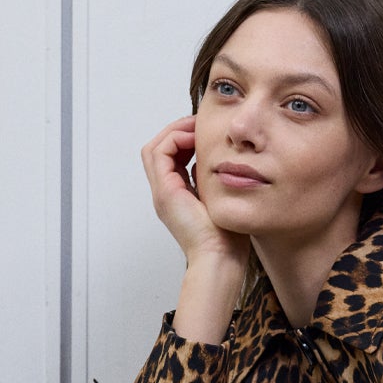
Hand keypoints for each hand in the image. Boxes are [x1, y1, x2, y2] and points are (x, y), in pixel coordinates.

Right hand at [140, 114, 249, 268]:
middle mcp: (166, 194)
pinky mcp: (166, 192)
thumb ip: (218, 183)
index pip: (171, 158)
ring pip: (154, 149)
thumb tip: (224, 163)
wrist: (220, 258)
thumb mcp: (223, 201)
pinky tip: (196, 139)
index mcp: (178, 197)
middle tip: (198, 124)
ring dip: (174, 132)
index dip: (184, 139)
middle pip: (158, 151)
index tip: (205, 132)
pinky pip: (160, 153)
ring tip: (196, 128)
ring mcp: (163, 194)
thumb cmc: (228, 237)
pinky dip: (175, 140)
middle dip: (177, 132)